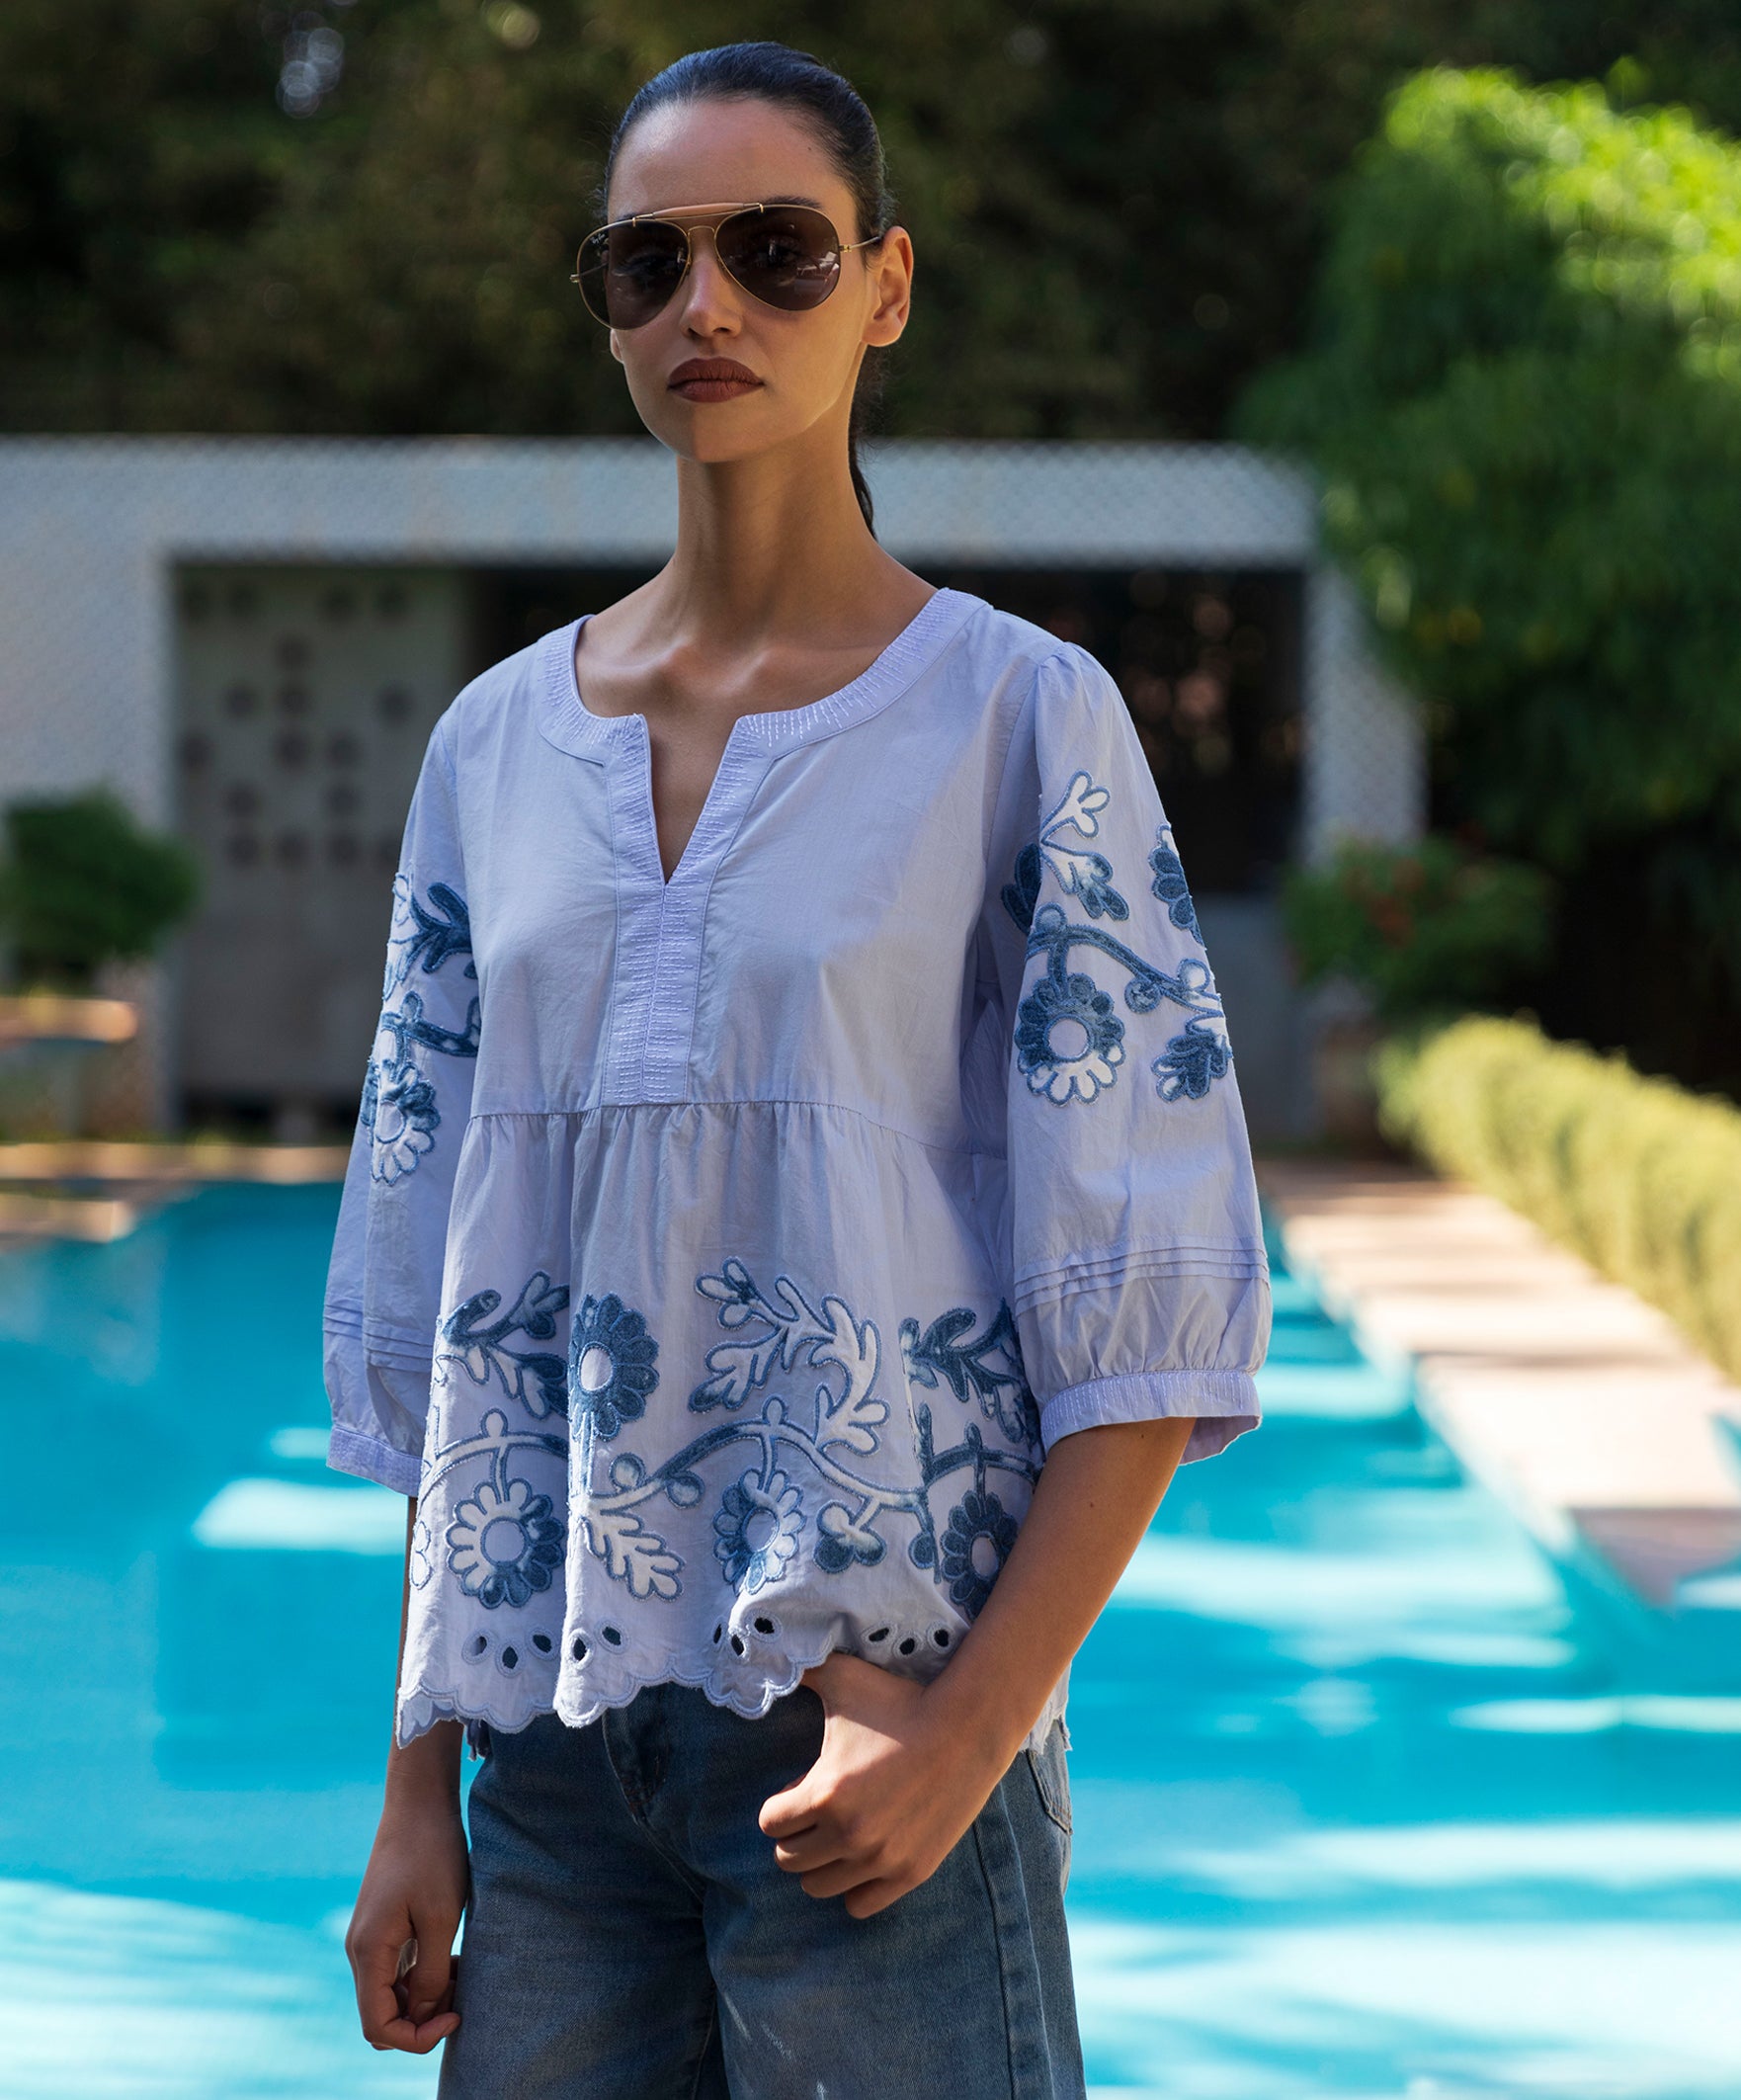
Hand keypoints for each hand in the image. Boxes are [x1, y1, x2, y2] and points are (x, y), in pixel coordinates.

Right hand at [345, 1789, 469, 2051]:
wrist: (419, 1804)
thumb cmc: (432, 1854)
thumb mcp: (441, 1917)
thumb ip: (430, 1973)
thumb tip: (422, 2015)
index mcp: (368, 1951)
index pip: (378, 2026)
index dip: (417, 2036)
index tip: (455, 2015)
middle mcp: (360, 1950)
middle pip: (382, 2015)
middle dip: (421, 2018)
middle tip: (460, 1991)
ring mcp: (370, 1938)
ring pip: (391, 1994)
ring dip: (424, 1996)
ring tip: (461, 1970)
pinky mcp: (383, 1926)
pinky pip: (396, 1970)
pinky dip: (422, 1975)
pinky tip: (452, 1957)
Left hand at [757, 1652, 1013, 1918]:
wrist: (968, 1727)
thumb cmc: (900, 1701)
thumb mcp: (845, 1678)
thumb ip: (801, 1667)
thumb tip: (766, 1649)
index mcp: (825, 1793)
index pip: (769, 1824)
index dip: (780, 1803)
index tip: (801, 1788)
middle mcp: (849, 1835)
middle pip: (788, 1860)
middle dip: (797, 1833)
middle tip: (820, 1810)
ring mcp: (881, 1860)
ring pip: (818, 1887)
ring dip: (822, 1861)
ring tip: (841, 1831)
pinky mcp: (909, 1874)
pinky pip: (859, 1906)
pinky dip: (854, 1886)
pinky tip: (865, 1853)